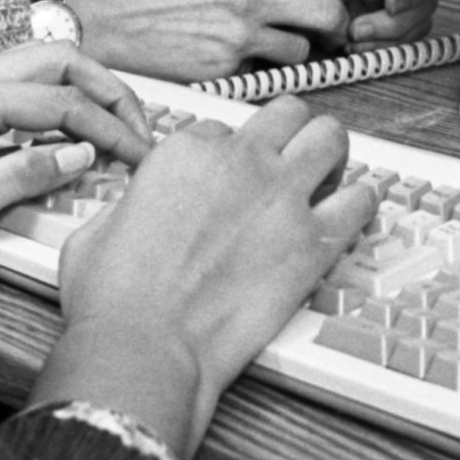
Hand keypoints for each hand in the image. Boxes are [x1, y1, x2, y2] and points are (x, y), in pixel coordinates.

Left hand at [0, 42, 153, 225]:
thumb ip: (22, 177)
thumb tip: (80, 156)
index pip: (62, 103)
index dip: (109, 129)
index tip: (138, 156)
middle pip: (61, 58)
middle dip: (108, 90)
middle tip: (139, 129)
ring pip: (43, 59)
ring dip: (87, 85)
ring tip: (115, 123)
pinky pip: (22, 76)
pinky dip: (59, 91)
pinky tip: (71, 127)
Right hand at [37, 96, 376, 457]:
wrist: (143, 346)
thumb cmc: (114, 298)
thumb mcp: (98, 226)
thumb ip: (132, 202)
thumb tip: (139, 207)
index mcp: (187, 151)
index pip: (224, 128)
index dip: (228, 156)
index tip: (229, 179)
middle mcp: (240, 161)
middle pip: (288, 113)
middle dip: (290, 133)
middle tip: (290, 160)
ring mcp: (282, 196)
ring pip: (331, 136)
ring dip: (330, 154)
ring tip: (325, 178)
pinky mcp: (312, 242)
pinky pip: (361, 201)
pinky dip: (359, 204)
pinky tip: (345, 219)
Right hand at [59, 0, 442, 79]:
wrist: (111, 14)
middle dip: (340, 17)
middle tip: (335, 26)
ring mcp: (241, 24)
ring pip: (311, 39)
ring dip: (310, 47)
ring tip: (288, 44)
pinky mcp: (228, 61)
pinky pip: (278, 68)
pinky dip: (277, 67)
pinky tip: (255, 60)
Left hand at [316, 0, 441, 50]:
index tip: (391, 2)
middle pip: (425, 2)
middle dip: (398, 21)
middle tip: (360, 28)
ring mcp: (379, 7)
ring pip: (413, 28)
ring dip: (386, 39)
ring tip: (349, 38)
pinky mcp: (369, 32)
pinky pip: (391, 46)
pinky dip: (375, 51)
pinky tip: (349, 48)